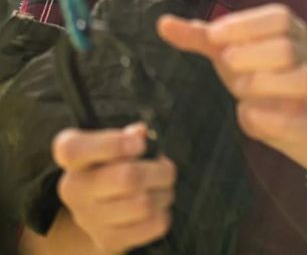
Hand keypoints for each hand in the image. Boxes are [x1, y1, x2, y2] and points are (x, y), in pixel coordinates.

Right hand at [52, 123, 175, 253]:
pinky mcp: (107, 240)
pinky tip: (157, 208)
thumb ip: (129, 135)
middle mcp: (73, 189)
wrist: (101, 210)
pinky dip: (163, 214)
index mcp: (73, 159)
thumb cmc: (115, 166)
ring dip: (164, 193)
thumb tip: (140, 133)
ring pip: (144, 204)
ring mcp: (88, 218)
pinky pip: (152, 225)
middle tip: (165, 169)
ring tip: (162, 188)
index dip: (113, 144)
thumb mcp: (117, 143)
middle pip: (128, 178)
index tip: (140, 144)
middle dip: (159, 171)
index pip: (73, 150)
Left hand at [157, 5, 306, 151]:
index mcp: (290, 31)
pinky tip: (246, 115)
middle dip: (250, 57)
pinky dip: (269, 119)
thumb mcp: (228, 51)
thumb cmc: (257, 72)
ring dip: (262, 85)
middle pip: (286, 49)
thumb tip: (162, 23)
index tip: (214, 37)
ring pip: (300, 81)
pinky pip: (297, 121)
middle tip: (226, 65)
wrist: (289, 113)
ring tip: (239, 91)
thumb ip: (200, 37)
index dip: (245, 25)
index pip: (279, 17)